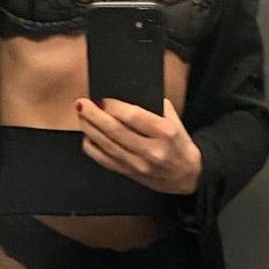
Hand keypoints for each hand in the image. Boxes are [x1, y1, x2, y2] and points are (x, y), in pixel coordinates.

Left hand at [75, 97, 202, 194]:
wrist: (187, 176)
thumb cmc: (179, 144)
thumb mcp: (175, 121)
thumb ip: (156, 106)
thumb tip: (130, 93)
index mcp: (165, 133)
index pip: (133, 117)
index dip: (114, 107)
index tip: (102, 99)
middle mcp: (151, 150)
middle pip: (115, 130)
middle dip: (94, 115)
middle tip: (82, 104)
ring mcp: (138, 164)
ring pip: (106, 144)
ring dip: (89, 128)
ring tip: (81, 115)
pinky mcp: (128, 173)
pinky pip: (103, 159)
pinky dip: (91, 146)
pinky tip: (87, 135)